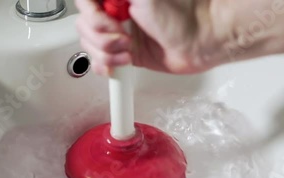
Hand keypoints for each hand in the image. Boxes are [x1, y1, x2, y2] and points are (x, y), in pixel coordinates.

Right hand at [75, 0, 223, 75]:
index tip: (108, 22)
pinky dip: (107, 66)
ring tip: (129, 50)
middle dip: (102, 37)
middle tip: (125, 37)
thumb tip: (94, 0)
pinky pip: (100, 62)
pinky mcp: (122, 54)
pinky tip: (124, 61)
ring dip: (107, 53)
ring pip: (89, 46)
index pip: (85, 3)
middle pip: (84, 26)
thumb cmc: (181, 16)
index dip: (92, 15)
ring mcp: (118, 34)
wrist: (200, 43)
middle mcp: (115, 13)